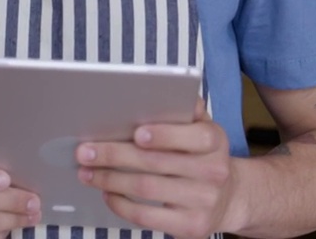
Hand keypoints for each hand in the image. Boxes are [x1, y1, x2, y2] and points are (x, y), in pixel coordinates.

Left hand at [75, 99, 232, 238]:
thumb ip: (184, 109)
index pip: (195, 136)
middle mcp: (213, 171)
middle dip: (115, 155)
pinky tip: (107, 193)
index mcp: (215, 141)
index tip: (137, 133)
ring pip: (146, 188)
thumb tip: (158, 91)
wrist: (230, 198)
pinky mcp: (190, 226)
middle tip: (85, 151)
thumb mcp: (202, 128)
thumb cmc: (203, 155)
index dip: (165, 135)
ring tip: (87, 172)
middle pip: (157, 162)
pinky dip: (121, 204)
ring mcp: (203, 201)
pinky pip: (147, 216)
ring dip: (110, 179)